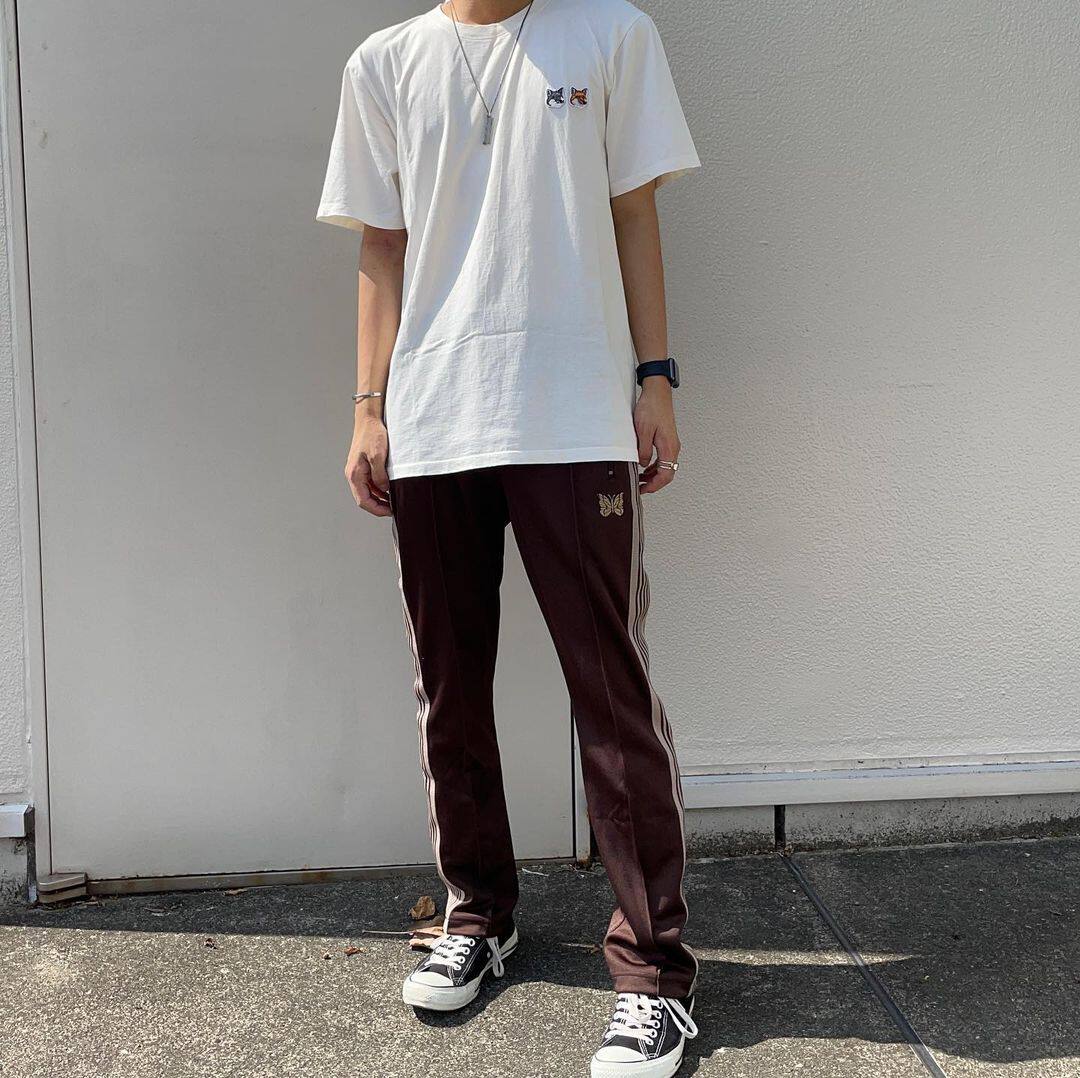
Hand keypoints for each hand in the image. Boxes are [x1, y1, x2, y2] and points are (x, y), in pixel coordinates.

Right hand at [345, 413, 391, 516]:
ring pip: (368, 492)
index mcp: (354, 474)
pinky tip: (390, 488)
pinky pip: (371, 483)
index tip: (390, 512)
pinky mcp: (364, 467)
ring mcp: (358, 471)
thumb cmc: (372, 434)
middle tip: (394, 509)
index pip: (363, 500)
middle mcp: (354, 475)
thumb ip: (380, 475)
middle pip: (365, 498)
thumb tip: (384, 490)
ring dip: (380, 498)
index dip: (377, 509)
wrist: (369, 419)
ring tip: (394, 500)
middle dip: (379, 506)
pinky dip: (380, 489)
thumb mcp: (378, 456)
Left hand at [634, 379, 680, 493]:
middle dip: (654, 483)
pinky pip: (663, 459)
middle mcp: (673, 447)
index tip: (643, 490)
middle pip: (667, 473)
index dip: (654, 486)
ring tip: (640, 479)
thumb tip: (642, 465)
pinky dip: (655, 466)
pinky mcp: (667, 439)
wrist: (657, 393)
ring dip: (654, 475)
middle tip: (640, 488)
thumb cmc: (651, 408)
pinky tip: (645, 467)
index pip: (666, 475)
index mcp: (669, 447)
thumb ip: (643, 451)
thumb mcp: (642, 431)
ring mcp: (671, 444)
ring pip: (666, 467)